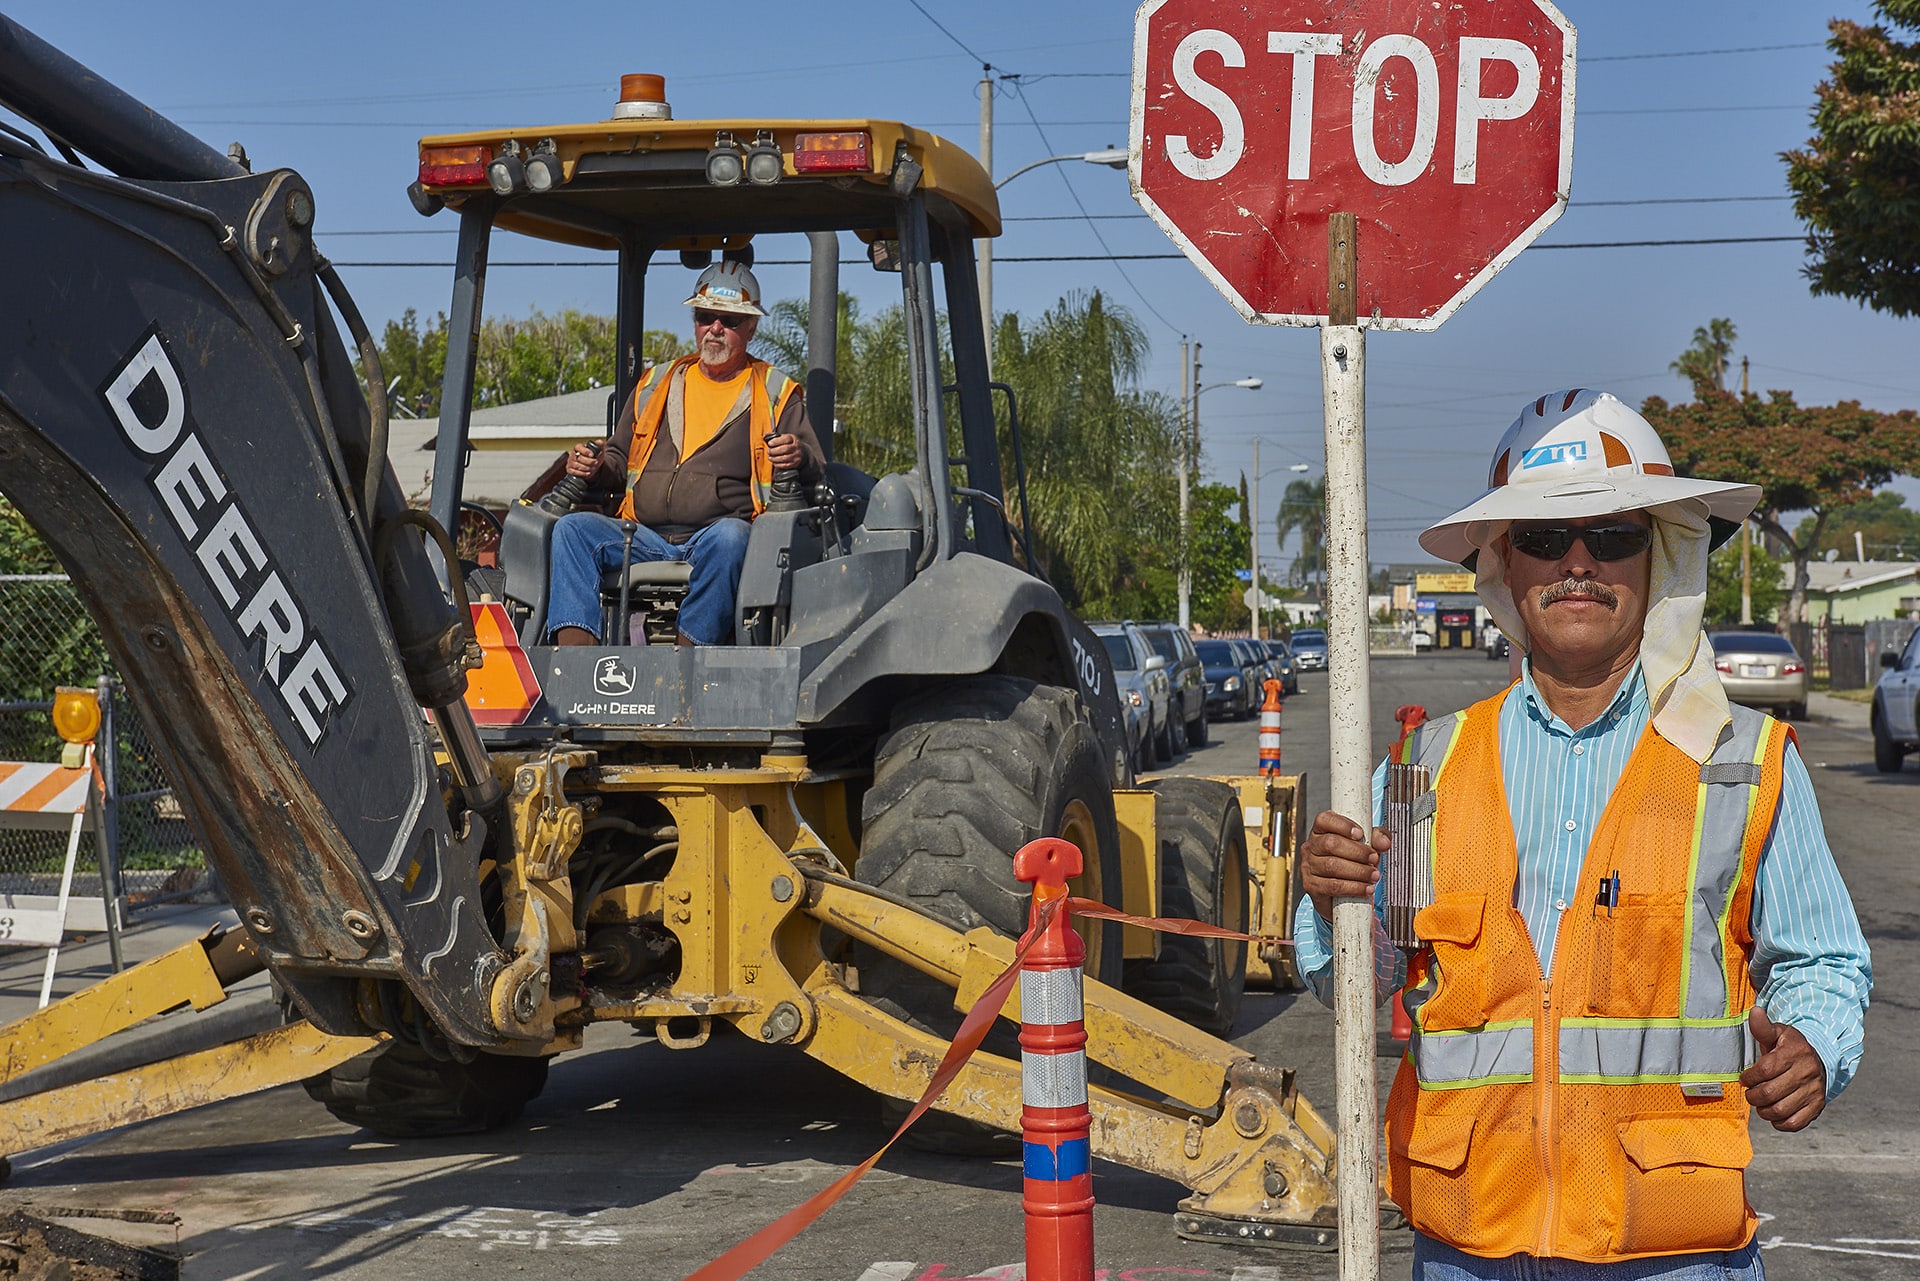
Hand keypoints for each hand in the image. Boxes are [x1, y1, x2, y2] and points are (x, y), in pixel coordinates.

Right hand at [564, 442, 601, 478]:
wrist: (592, 466)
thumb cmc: (593, 457)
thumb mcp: (598, 450)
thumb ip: (600, 445)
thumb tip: (600, 442)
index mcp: (578, 447)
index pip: (579, 447)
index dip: (586, 451)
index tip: (592, 454)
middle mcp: (573, 454)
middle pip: (579, 458)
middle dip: (589, 461)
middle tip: (596, 462)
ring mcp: (570, 462)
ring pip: (577, 466)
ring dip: (587, 468)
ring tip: (593, 468)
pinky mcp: (569, 469)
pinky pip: (574, 472)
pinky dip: (582, 473)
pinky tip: (588, 472)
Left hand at [766, 433, 803, 470]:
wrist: (802, 453)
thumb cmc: (790, 444)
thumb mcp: (785, 437)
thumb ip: (776, 436)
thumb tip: (767, 435)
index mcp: (793, 439)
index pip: (786, 439)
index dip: (776, 441)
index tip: (770, 443)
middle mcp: (796, 447)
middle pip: (785, 449)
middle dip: (774, 451)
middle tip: (769, 451)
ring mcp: (796, 456)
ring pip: (784, 458)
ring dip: (775, 458)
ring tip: (770, 457)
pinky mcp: (795, 464)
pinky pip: (785, 465)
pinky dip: (778, 464)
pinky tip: (774, 462)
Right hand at [1301, 809, 1388, 921]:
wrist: (1339, 894)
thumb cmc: (1351, 862)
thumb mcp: (1365, 845)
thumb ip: (1376, 838)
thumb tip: (1384, 842)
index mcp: (1321, 831)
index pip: (1324, 820)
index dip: (1343, 825)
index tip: (1360, 834)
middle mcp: (1311, 847)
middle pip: (1330, 843)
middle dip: (1357, 852)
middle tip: (1374, 859)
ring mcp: (1309, 867)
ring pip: (1332, 866)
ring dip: (1358, 871)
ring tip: (1374, 875)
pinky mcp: (1312, 886)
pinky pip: (1333, 886)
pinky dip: (1354, 888)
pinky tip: (1366, 888)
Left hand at [1739, 1006, 1826, 1131]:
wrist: (1820, 1058)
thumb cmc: (1791, 1047)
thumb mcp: (1777, 1033)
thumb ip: (1762, 1027)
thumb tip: (1754, 1012)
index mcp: (1795, 1053)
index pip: (1765, 1070)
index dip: (1750, 1077)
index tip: (1745, 1078)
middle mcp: (1807, 1073)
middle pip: (1770, 1093)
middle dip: (1753, 1096)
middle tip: (1751, 1093)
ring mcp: (1814, 1091)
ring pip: (1781, 1110)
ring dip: (1764, 1110)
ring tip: (1760, 1103)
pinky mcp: (1817, 1106)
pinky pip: (1796, 1123)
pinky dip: (1780, 1122)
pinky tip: (1774, 1114)